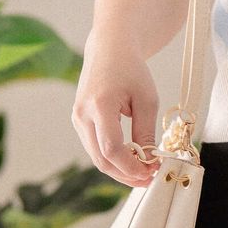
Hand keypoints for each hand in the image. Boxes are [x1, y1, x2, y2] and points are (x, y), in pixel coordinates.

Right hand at [71, 33, 162, 188]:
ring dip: (119, 169)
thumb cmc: (131, 70)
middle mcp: (82, 114)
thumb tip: (149, 161)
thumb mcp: (146, 99)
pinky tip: (131, 160)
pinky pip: (95, 147)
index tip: (151, 172)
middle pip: (101, 159)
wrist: (109, 49)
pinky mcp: (79, 122)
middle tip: (149, 178)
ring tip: (143, 171)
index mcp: (99, 105)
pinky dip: (112, 158)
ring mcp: (77, 119)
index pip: (111, 148)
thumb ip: (145, 131)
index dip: (130, 166)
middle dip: (125, 174)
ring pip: (96, 157)